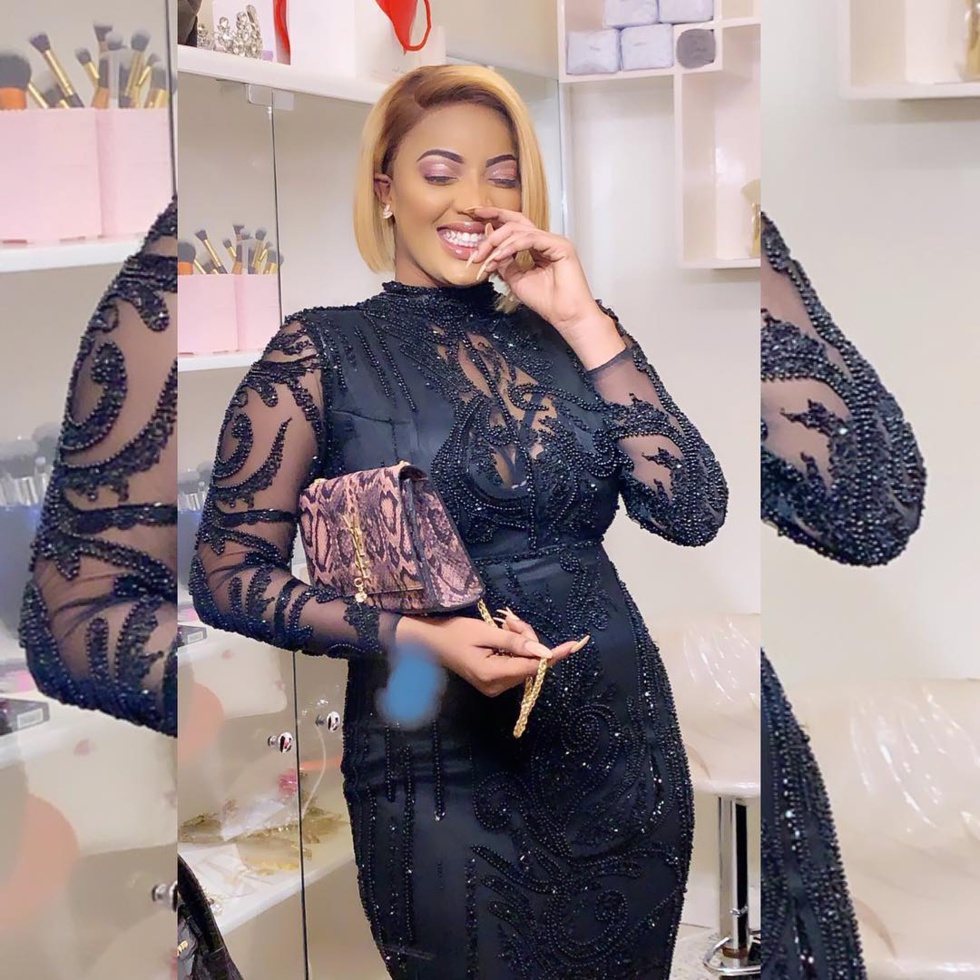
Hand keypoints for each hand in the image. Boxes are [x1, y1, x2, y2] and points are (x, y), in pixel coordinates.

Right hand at [395, 612, 586, 698]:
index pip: (533, 666)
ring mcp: (495, 687)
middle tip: (511, 619)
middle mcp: (496, 687)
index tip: (575, 645)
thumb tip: (544, 652)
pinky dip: (515, 648)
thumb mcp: (484, 632)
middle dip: (528, 638)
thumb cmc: (452, 633)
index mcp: (493, 676)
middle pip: (530, 664)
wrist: (427, 643)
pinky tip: (502, 633)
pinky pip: (516, 665)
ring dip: (521, 641)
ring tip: (503, 623)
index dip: (554, 654)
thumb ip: (515, 642)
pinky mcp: (494, 683)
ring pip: (525, 663)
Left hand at [462, 206, 608, 341]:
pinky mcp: (560, 246)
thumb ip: (504, 263)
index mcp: (537, 247)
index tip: (474, 217)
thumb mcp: (516, 279)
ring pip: (519, 230)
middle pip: (515, 221)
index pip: (514, 227)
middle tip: (474, 228)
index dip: (494, 219)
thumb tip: (489, 248)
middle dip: (492, 220)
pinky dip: (511, 247)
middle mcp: (545, 240)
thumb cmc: (547, 302)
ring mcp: (553, 241)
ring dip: (497, 243)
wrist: (566, 316)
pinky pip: (529, 239)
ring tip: (483, 258)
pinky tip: (499, 257)